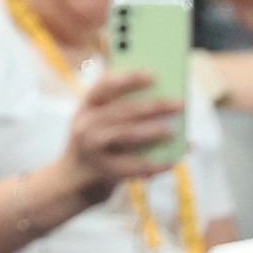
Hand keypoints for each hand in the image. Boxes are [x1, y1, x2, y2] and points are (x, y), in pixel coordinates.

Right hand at [57, 70, 183, 200]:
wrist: (72, 179)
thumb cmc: (97, 141)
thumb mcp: (98, 121)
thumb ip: (121, 108)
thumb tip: (163, 100)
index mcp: (86, 107)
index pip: (104, 86)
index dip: (127, 79)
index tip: (153, 74)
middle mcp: (86, 125)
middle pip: (122, 111)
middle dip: (153, 106)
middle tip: (179, 103)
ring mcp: (92, 149)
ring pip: (126, 136)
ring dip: (151, 132)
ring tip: (172, 130)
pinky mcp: (104, 171)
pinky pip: (134, 166)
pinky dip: (156, 164)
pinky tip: (173, 161)